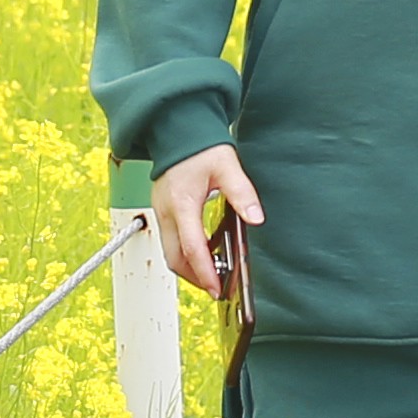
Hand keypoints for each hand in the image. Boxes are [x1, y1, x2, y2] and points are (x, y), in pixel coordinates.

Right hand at [150, 144, 261, 296]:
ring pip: (170, 252)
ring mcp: (161, 212)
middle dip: (194, 278)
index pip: (192, 248)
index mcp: (182, 203)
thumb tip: (256, 218)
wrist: (176, 129)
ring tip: (212, 275)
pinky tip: (203, 251)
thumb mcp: (226, 166)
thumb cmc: (199, 146)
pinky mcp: (162, 209)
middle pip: (174, 259)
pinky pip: (170, 240)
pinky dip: (185, 252)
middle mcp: (166, 212)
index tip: (218, 289)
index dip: (205, 272)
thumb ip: (241, 192)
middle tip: (217, 288)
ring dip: (188, 267)